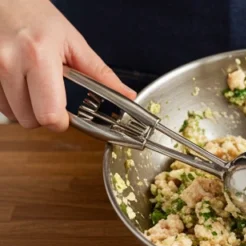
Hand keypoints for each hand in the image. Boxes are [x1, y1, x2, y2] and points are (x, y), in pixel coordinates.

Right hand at [0, 0, 134, 130]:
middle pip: (29, 120)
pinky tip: (18, 82)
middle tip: (50, 98)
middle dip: (44, 116)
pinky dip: (10, 100)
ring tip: (33, 85)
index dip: (61, 122)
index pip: (49, 114)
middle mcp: (9, 63)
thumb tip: (127, 95)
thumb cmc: (37, 17)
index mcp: (39, 56)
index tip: (66, 116)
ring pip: (12, 115)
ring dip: (25, 109)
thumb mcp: (73, 42)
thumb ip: (100, 74)